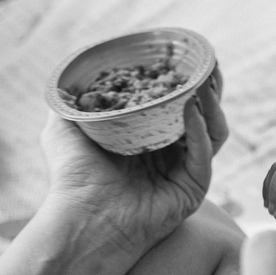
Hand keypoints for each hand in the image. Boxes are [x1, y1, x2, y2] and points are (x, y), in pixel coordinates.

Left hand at [41, 67, 228, 250]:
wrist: (82, 217)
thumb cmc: (71, 178)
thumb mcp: (63, 128)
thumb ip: (71, 101)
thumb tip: (71, 72)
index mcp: (146, 139)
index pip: (173, 104)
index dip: (182, 81)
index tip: (186, 57)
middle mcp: (170, 154)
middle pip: (201, 115)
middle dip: (207, 89)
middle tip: (208, 64)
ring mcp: (184, 171)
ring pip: (212, 132)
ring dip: (211, 105)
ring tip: (204, 82)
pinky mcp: (193, 188)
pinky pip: (204, 154)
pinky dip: (200, 130)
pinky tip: (192, 109)